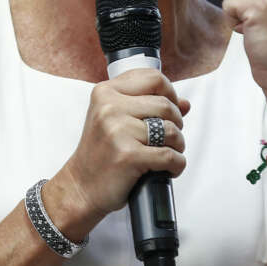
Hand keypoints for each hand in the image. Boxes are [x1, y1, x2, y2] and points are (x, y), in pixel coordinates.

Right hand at [49, 69, 189, 235]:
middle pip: (166, 104)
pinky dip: (176, 164)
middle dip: (176, 123)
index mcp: (106, 92)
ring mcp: (117, 131)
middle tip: (168, 138)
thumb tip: (185, 103)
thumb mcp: (115, 120)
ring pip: (170, 130)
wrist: (81, 187)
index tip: (169, 111)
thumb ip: (148, 106)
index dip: (170, 94)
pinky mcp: (128, 156)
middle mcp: (109, 107)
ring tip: (167, 153)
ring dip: (177, 145)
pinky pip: (169, 156)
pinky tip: (167, 169)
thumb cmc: (101, 153)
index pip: (154, 78)